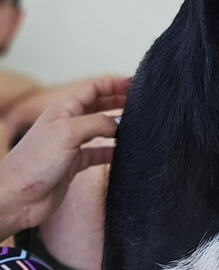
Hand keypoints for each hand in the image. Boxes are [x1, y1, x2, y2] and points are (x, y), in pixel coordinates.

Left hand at [0, 75, 129, 237]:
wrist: (16, 198)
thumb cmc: (33, 163)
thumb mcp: (68, 132)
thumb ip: (98, 123)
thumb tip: (118, 124)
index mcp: (64, 109)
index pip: (93, 87)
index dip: (113, 83)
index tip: (133, 84)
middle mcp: (67, 124)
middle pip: (98, 105)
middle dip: (118, 100)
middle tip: (139, 102)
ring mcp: (70, 144)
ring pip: (100, 128)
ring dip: (117, 125)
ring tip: (135, 124)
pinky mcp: (73, 163)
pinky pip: (98, 152)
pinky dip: (112, 150)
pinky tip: (122, 152)